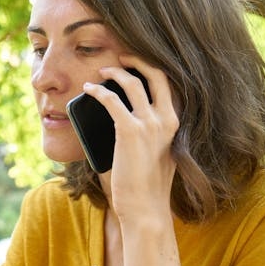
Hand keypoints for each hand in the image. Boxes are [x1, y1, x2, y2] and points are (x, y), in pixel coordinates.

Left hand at [82, 55, 178, 225]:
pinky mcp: (130, 131)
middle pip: (157, 75)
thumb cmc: (146, 186)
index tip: (138, 63)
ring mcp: (150, 124)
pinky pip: (111, 100)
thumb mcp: (155, 154)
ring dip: (115, 72)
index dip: (153, 69)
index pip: (169, 85)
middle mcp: (167, 120)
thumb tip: (121, 117)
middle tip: (122, 56)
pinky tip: (89, 90)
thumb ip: (147, 134)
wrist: (146, 209)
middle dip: (139, 60)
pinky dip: (98, 92)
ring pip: (132, 83)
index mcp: (176, 124)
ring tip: (101, 72)